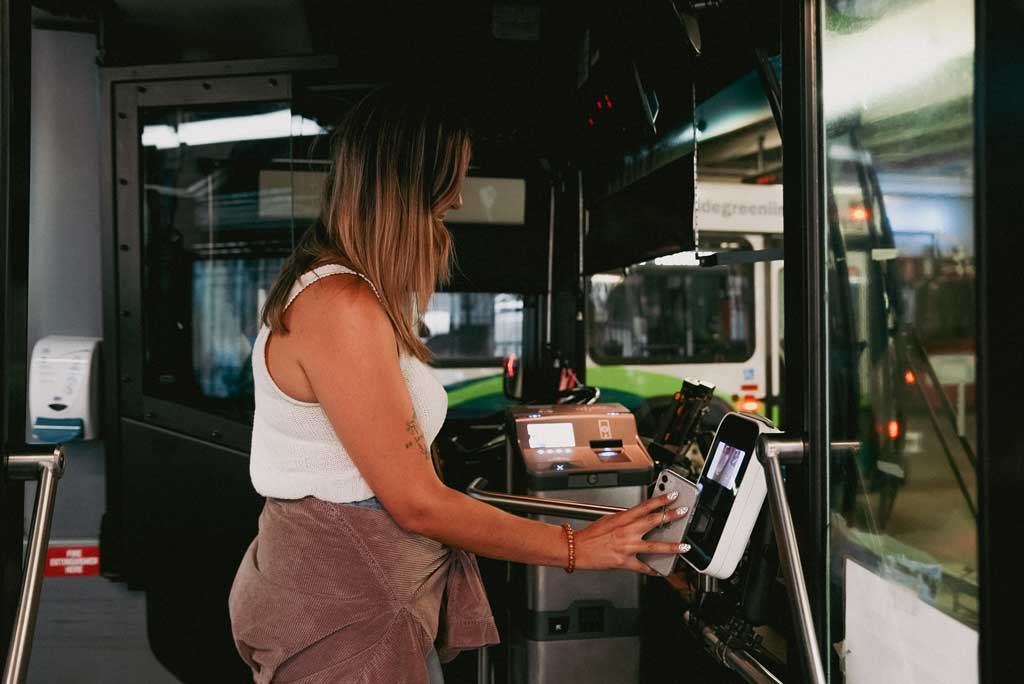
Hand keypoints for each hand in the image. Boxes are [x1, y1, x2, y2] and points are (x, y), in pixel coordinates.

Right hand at [573, 492, 689, 574]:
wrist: (577, 549)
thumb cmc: (590, 535)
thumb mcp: (608, 519)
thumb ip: (625, 519)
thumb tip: (638, 517)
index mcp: (621, 519)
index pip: (644, 506)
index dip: (660, 500)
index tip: (672, 496)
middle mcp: (626, 532)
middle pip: (653, 522)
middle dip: (670, 516)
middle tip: (682, 512)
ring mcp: (626, 547)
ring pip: (654, 546)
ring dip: (671, 546)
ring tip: (683, 546)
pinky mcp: (624, 561)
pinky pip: (642, 567)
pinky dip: (652, 569)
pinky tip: (661, 570)